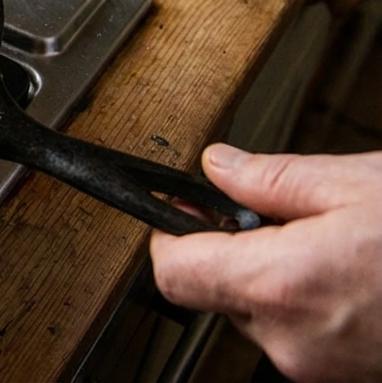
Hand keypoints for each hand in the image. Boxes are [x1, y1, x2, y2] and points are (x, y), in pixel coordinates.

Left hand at [151, 144, 381, 381]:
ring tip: (339, 242)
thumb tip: (219, 167)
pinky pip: (303, 333)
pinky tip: (359, 273)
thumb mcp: (356, 182)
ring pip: (261, 314)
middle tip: (280, 213)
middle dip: (237, 249)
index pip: (172, 273)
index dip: (169, 235)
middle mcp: (291, 338)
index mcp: (281, 283)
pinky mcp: (346, 377)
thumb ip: (273, 177)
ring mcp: (319, 367)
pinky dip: (314, 300)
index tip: (182, 208)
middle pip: (216, 292)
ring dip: (280, 275)